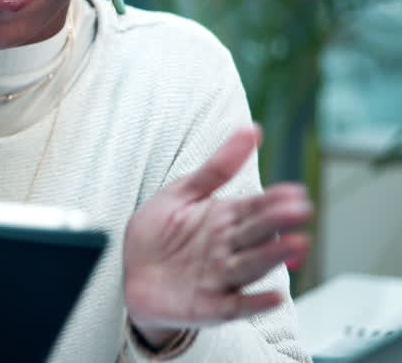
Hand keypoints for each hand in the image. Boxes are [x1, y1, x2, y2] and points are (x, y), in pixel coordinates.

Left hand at [123, 124, 311, 345]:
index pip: (254, 207)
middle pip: (257, 233)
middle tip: (299, 209)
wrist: (134, 277)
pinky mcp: (212, 306)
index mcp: (225, 219)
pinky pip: (237, 305)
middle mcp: (229, 248)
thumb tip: (252, 129)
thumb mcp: (181, 193)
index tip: (295, 191)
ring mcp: (222, 277)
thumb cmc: (160, 233)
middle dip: (278, 222)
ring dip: (274, 255)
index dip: (273, 199)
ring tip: (298, 243)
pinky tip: (274, 295)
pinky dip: (256, 302)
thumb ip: (216, 168)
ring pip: (252, 265)